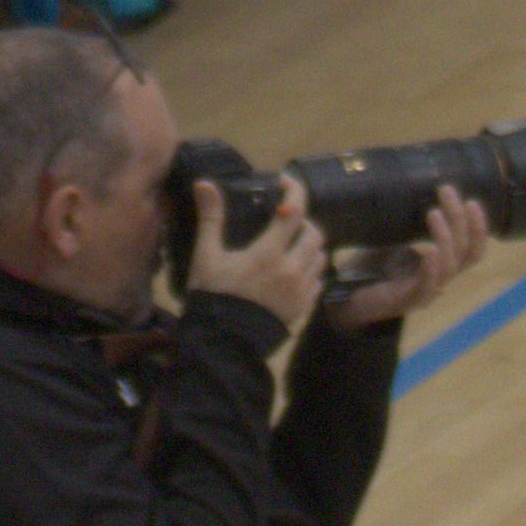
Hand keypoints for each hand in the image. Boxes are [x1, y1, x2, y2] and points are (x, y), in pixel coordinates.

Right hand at [187, 184, 334, 334]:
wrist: (224, 343)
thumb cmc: (214, 296)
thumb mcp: (206, 256)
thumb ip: (211, 218)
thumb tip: (204, 183)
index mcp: (269, 253)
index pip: (294, 211)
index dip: (294, 190)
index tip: (284, 181)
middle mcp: (292, 269)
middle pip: (314, 233)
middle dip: (302, 222)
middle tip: (285, 221)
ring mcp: (301, 290)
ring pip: (320, 256)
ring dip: (309, 245)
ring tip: (291, 245)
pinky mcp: (304, 308)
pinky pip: (319, 280)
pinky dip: (311, 269)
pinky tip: (294, 270)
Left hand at [324, 192, 491, 325]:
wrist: (348, 296)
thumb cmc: (375, 266)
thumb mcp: (397, 238)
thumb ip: (411, 222)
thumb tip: (416, 187)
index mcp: (442, 264)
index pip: (472, 248)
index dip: (478, 226)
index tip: (470, 201)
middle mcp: (440, 277)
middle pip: (465, 251)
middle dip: (460, 218)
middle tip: (446, 191)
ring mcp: (426, 291)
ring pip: (450, 266)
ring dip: (446, 237)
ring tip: (434, 213)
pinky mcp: (407, 301)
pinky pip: (427, 286)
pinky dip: (431, 268)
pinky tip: (430, 251)